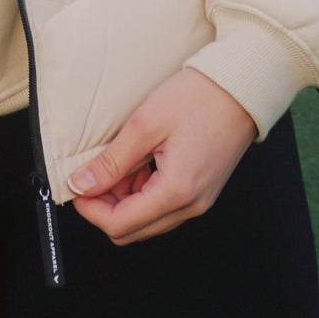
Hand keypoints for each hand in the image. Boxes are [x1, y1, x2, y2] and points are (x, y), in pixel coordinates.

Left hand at [67, 68, 256, 245]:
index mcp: (176, 193)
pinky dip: (144, 192)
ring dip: (125, 199)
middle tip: (97, 172)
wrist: (241, 87)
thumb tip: (81, 185)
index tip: (77, 185)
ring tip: (121, 161)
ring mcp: (199, 201)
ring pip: (147, 220)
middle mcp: (191, 206)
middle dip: (106, 206)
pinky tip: (141, 163)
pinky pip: (164, 206)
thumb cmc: (199, 98)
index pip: (119, 225)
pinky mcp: (202, 191)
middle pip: (132, 230)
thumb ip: (111, 161)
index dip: (90, 209)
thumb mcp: (145, 125)